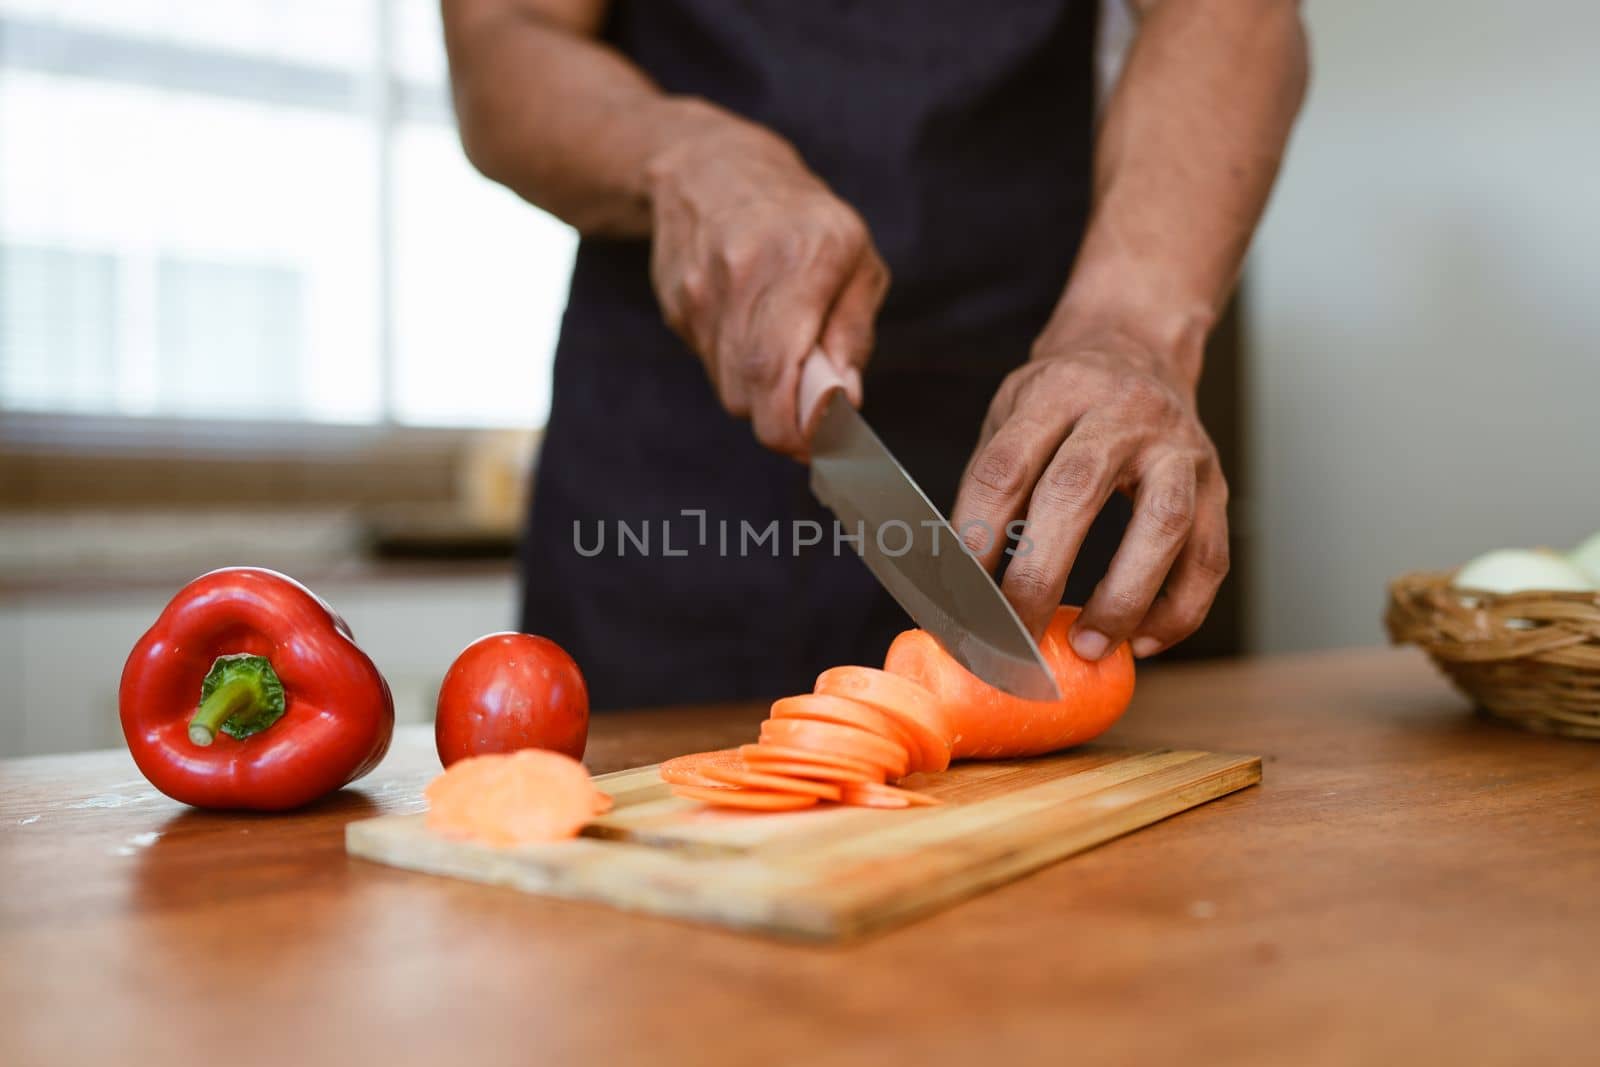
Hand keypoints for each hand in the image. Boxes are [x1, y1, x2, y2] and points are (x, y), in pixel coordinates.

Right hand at [644, 111, 888, 454]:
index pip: (776, 369)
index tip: (819, 445)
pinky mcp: (678, 307)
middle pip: (749, 393)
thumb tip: (844, 402)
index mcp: (800, 259)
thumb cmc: (801, 217)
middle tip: (815, 421)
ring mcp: (700, 293)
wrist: (710, 167)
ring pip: (729, 388)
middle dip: (785, 423)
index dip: (794, 426)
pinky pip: (713, 366)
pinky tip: (753, 332)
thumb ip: (852, 332)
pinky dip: (740, 370)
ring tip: (788, 362)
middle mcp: (743, 275)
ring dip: (763, 397)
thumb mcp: (856, 257)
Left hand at [950, 333, 1229, 660]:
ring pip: (1162, 525)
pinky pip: (1208, 557)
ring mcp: (1179, 448)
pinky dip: (1178, 610)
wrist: (1138, 350)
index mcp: (1056, 391)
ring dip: (1122, 597)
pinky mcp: (1217, 485)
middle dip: (1039, 574)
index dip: (979, 534)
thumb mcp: (1013, 412)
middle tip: (1014, 636)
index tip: (960, 595)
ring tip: (1088, 647)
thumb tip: (963, 579)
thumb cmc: (1064, 399)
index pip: (1006, 466)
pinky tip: (1141, 641)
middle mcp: (1123, 413)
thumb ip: (993, 483)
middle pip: (1077, 491)